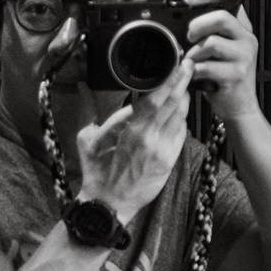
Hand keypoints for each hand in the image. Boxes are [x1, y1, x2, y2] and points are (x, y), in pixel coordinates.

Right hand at [60, 67, 188, 223]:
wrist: (108, 204)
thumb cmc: (96, 172)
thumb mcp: (86, 139)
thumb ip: (89, 110)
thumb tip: (82, 88)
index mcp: (129, 129)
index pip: (155, 98)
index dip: (169, 81)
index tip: (176, 66)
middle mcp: (148, 137)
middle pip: (173, 103)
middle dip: (182, 82)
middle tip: (189, 66)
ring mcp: (162, 150)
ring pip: (180, 118)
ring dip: (184, 100)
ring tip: (185, 86)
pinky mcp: (169, 162)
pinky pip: (180, 135)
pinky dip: (181, 121)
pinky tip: (178, 114)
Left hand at [183, 0, 262, 126]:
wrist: (238, 108)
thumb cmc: (223, 79)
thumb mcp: (218, 51)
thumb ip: (207, 34)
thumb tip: (180, 23)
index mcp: (242, 28)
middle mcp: (247, 39)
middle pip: (221, 17)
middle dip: (198, 25)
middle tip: (188, 36)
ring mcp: (245, 56)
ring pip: (212, 43)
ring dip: (193, 53)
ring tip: (191, 63)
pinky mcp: (237, 74)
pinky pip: (208, 66)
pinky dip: (195, 71)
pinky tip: (195, 76)